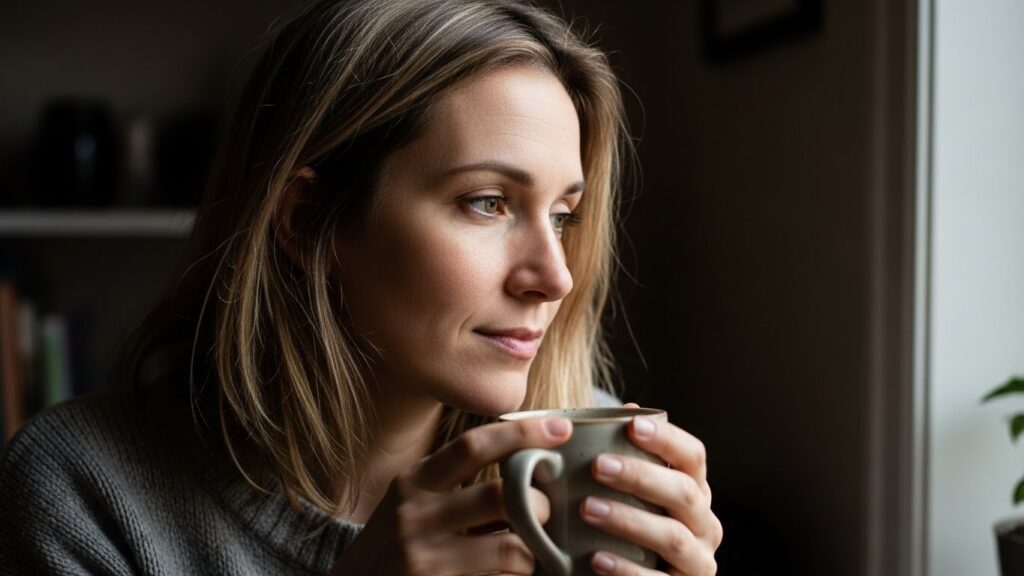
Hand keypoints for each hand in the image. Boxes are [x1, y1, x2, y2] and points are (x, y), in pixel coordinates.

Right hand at [329, 416, 573, 575]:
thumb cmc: (394, 546)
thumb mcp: (412, 503)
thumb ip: (455, 482)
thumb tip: (525, 460)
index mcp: (414, 481)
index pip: (473, 445)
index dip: (522, 433)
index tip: (561, 427)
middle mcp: (414, 514)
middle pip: (500, 495)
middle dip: (539, 503)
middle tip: (549, 511)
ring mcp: (423, 557)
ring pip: (510, 548)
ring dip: (534, 551)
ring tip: (532, 554)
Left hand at [580, 403, 722, 575]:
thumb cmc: (628, 529)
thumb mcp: (629, 494)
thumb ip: (625, 458)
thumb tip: (623, 410)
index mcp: (694, 491)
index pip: (693, 457)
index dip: (667, 439)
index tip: (632, 425)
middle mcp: (704, 524)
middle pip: (684, 493)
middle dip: (641, 476)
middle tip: (597, 466)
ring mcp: (698, 561)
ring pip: (672, 536)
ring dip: (629, 520)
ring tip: (588, 508)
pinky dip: (627, 569)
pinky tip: (596, 558)